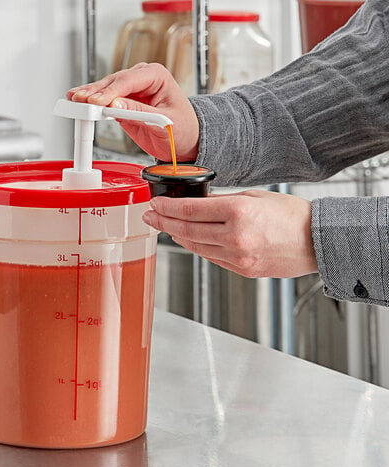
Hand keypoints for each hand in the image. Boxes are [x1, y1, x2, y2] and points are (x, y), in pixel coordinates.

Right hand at [67, 63, 198, 161]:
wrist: (185, 141)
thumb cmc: (183, 128)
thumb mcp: (164, 122)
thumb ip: (139, 113)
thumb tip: (115, 105)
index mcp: (156, 76)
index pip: (128, 80)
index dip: (110, 91)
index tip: (96, 101)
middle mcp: (141, 79)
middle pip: (113, 82)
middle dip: (95, 91)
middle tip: (79, 99)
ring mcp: (130, 90)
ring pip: (105, 89)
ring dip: (89, 95)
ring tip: (73, 99)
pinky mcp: (122, 103)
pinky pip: (104, 101)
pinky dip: (91, 104)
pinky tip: (78, 103)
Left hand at [143, 189, 317, 278]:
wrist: (317, 242)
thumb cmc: (292, 216)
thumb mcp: (255, 197)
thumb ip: (223, 201)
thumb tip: (197, 203)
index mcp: (238, 213)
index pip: (190, 210)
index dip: (167, 207)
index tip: (155, 203)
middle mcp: (234, 237)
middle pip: (186, 229)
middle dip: (163, 222)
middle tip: (149, 216)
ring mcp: (237, 256)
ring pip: (195, 246)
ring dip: (176, 235)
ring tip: (164, 226)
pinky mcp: (240, 269)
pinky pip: (210, 257)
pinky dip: (195, 247)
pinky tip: (187, 239)